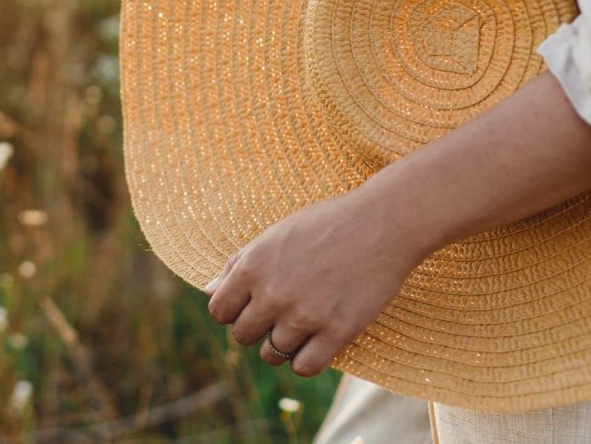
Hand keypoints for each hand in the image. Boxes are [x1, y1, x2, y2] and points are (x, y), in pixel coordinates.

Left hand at [203, 182, 428, 376]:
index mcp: (253, 266)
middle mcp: (273, 294)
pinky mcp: (336, 333)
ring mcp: (304, 316)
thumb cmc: (326, 224)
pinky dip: (305, 360)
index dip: (233, 310)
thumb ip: (238, 264)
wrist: (382, 224)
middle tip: (280, 311)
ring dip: (282, 343)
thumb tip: (207, 291)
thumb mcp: (274, 235)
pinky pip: (303, 367)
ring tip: (301, 322)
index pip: (218, 311)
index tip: (252, 304)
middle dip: (257, 327)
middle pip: (243, 336)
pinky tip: (316, 341)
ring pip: (272, 354)